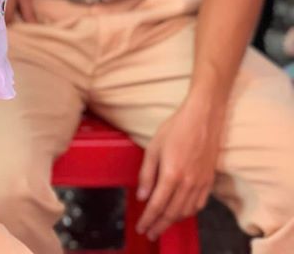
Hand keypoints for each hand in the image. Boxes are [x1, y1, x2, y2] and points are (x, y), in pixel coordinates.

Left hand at [135, 98, 222, 239]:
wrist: (203, 118)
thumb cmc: (175, 128)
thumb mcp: (154, 147)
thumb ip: (147, 174)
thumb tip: (142, 197)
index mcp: (172, 175)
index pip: (157, 206)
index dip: (148, 220)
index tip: (141, 228)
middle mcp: (188, 184)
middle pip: (172, 213)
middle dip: (159, 226)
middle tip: (150, 233)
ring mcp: (201, 183)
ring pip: (186, 212)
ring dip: (173, 221)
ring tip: (162, 224)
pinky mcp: (209, 181)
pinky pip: (199, 205)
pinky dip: (189, 213)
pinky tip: (182, 212)